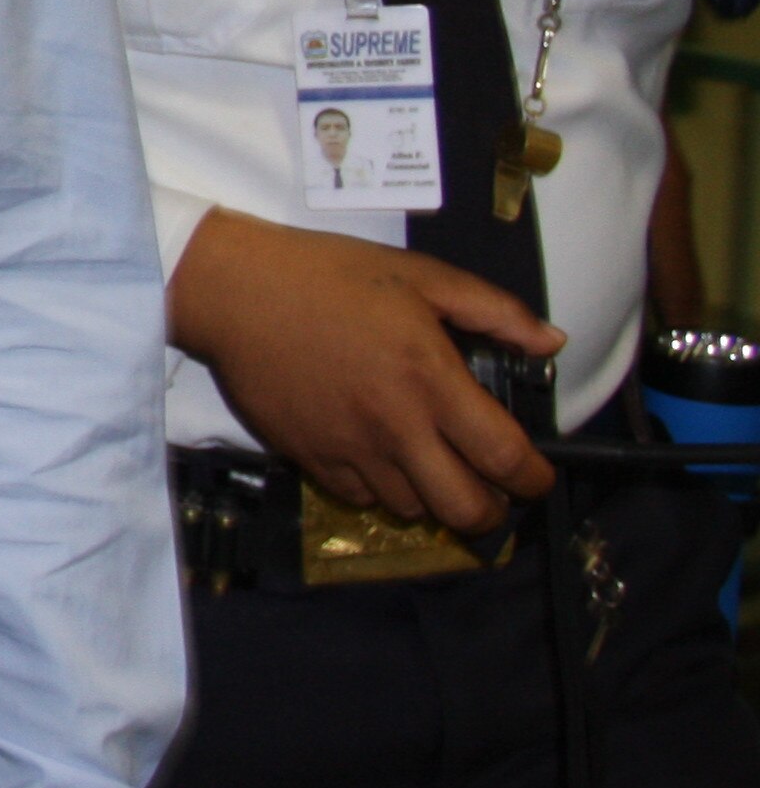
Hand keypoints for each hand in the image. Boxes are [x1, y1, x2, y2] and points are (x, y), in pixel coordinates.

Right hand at [167, 207, 561, 533]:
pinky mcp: (310, 458)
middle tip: (491, 491)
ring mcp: (350, 450)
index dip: (535, 478)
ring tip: (429, 465)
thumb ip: (494, 310)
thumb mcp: (419, 276)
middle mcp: (396, 428)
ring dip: (432, 495)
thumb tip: (551, 342)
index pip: (505, 458)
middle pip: (465, 509)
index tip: (536, 475)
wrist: (236, 292)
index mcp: (431, 380)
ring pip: (413, 509)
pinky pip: (361, 497)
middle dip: (493, 511)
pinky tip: (378, 455)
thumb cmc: (329, 276)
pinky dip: (380, 487)